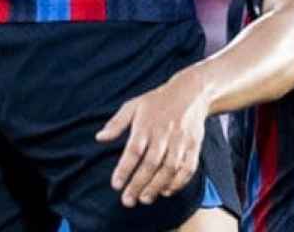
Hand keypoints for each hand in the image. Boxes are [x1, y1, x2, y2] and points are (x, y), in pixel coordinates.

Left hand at [94, 70, 208, 207]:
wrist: (190, 93)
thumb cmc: (157, 101)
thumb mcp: (133, 106)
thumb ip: (116, 123)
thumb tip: (99, 138)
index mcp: (146, 124)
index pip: (134, 151)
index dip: (124, 169)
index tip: (116, 185)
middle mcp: (164, 133)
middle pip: (151, 163)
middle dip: (138, 184)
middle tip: (128, 200)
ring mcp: (181, 141)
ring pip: (169, 168)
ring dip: (157, 186)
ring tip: (145, 199)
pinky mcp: (194, 146)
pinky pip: (188, 168)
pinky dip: (178, 182)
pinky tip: (167, 191)